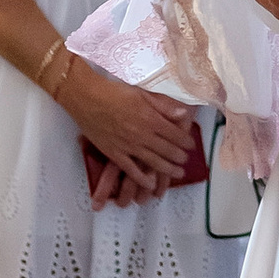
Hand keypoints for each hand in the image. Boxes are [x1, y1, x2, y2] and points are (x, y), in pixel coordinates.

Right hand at [60, 57, 197, 194]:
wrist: (87, 98)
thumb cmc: (115, 92)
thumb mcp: (142, 94)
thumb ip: (164, 106)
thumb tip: (183, 113)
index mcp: (151, 119)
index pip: (175, 134)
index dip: (185, 141)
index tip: (191, 145)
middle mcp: (142, 135)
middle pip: (167, 150)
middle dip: (179, 156)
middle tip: (185, 160)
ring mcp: (128, 147)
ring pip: (153, 162)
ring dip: (168, 169)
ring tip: (178, 174)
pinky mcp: (114, 154)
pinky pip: (131, 170)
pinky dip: (142, 179)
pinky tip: (151, 184)